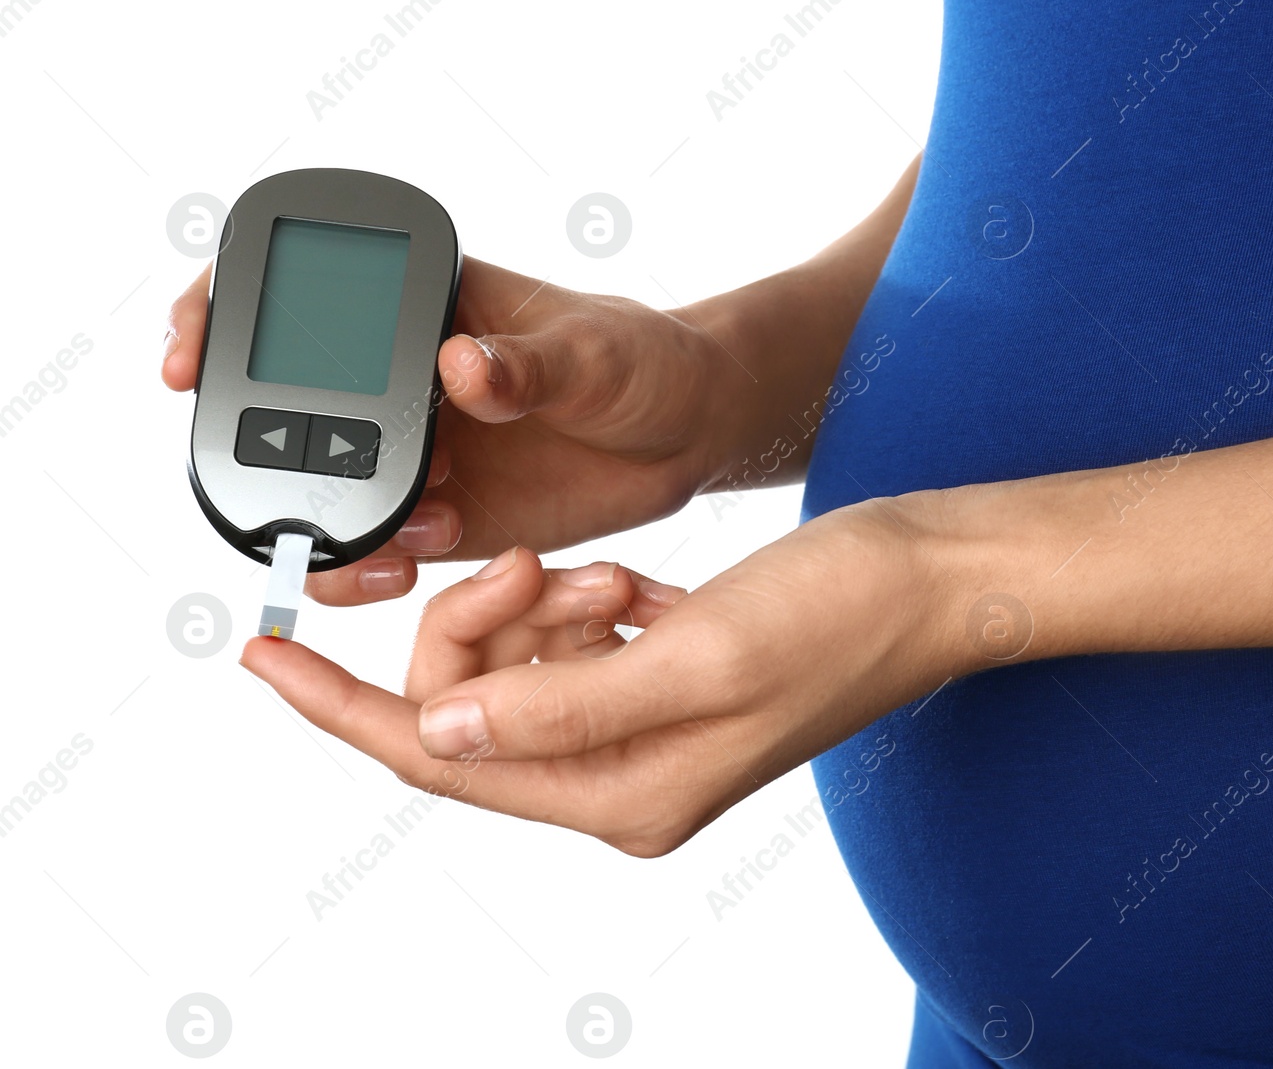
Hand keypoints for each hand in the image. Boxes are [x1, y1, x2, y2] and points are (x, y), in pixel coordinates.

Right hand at [163, 257, 744, 605]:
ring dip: (329, 517)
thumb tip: (465, 365)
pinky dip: (372, 565)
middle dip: (261, 442)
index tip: (195, 351)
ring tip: (418, 521)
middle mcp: (401, 384)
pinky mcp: (445, 521)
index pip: (297, 294)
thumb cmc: (646, 362)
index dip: (221, 313)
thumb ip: (531, 363)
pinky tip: (418, 561)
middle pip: (282, 405)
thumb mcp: (596, 352)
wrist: (692, 436)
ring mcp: (417, 455)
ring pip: (318, 490)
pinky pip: (376, 550)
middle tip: (304, 472)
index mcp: (423, 310)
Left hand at [238, 499, 953, 854]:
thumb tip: (437, 729)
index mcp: (625, 795)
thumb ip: (557, 705)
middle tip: (548, 560)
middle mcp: (625, 777)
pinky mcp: (663, 680)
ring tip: (621, 575)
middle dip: (483, 619)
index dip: (341, 707)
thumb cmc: (839, 615)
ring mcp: (645, 730)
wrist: (929, 576)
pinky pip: (573, 641)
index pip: (441, 762)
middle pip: (477, 704)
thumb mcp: (692, 657)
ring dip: (545, 603)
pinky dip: (585, 599)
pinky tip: (639, 584)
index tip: (260, 653)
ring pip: (520, 666)